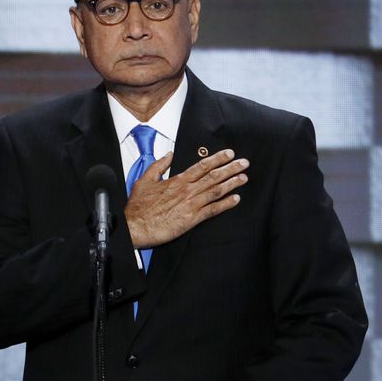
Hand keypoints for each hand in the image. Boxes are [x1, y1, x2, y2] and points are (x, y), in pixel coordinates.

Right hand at [125, 149, 248, 248]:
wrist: (136, 226)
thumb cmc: (139, 206)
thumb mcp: (145, 180)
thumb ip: (159, 165)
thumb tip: (169, 154)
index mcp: (177, 180)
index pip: (202, 166)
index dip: (218, 159)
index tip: (229, 154)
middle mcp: (187, 190)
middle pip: (214, 176)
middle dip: (231, 168)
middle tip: (244, 163)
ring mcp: (191, 205)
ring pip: (216, 191)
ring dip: (232, 183)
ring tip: (244, 178)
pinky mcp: (191, 219)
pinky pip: (213, 210)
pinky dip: (225, 204)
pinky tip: (236, 199)